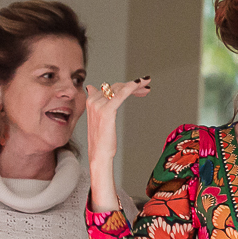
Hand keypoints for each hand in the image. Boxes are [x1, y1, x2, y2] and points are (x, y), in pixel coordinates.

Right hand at [85, 76, 150, 211]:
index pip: (109, 87)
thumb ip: (97, 102)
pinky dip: (131, 87)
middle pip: (116, 86)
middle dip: (132, 86)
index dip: (124, 85)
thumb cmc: (102, 139)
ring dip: (136, 85)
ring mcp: (98, 105)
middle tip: (146, 87)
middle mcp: (93, 101)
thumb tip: (92, 87)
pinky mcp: (106, 111)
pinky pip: (121, 94)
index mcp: (90, 101)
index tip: (137, 86)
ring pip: (120, 88)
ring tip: (147, 87)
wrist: (99, 154)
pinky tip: (140, 84)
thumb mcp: (98, 118)